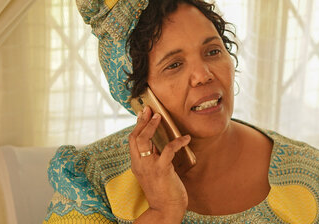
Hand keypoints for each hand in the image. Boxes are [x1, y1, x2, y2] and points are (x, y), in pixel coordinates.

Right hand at [129, 106, 190, 221]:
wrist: (165, 209)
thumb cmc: (162, 191)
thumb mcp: (153, 172)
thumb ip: (152, 158)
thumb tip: (156, 143)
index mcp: (137, 164)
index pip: (132, 141)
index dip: (138, 125)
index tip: (143, 113)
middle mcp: (139, 164)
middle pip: (135, 138)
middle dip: (142, 121)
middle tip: (149, 110)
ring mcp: (149, 167)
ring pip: (144, 141)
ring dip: (152, 126)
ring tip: (160, 117)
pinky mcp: (162, 170)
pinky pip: (168, 150)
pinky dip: (178, 142)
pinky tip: (186, 138)